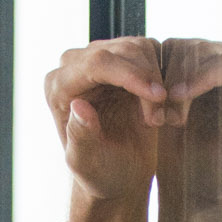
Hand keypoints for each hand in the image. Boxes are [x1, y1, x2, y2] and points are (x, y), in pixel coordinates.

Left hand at [45, 40, 167, 221]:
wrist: (119, 173)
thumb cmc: (100, 172)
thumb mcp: (88, 163)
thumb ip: (81, 137)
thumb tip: (79, 106)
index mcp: (58, 87)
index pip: (96, 64)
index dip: (131, 75)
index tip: (159, 96)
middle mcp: (73, 66)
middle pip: (120, 51)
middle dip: (148, 81)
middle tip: (160, 120)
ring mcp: (98, 58)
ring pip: (138, 48)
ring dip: (157, 81)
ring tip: (159, 118)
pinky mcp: (121, 59)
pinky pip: (149, 52)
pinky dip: (163, 76)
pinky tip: (163, 106)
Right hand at [153, 40, 221, 221]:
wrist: (198, 174)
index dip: (204, 76)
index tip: (175, 96)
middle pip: (208, 51)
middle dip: (179, 80)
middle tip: (162, 118)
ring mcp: (220, 55)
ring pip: (185, 47)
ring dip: (165, 80)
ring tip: (160, 119)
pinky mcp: (194, 55)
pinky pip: (169, 51)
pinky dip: (156, 74)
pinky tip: (153, 103)